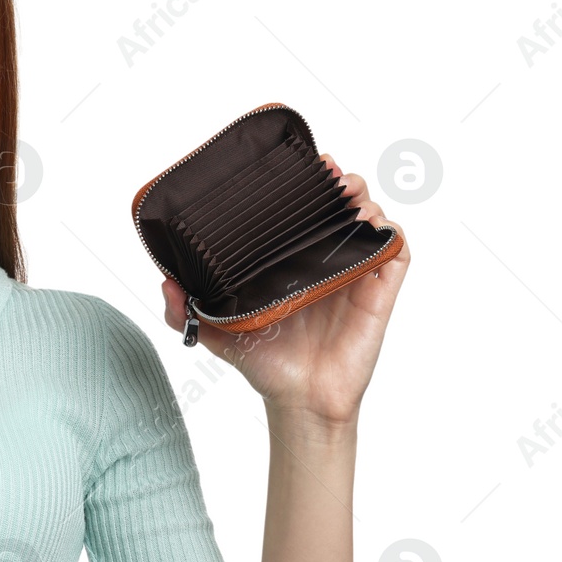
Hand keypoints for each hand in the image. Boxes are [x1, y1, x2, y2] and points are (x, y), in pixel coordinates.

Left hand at [160, 153, 410, 424]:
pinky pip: (396, 251)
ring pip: (371, 219)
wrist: (297, 399)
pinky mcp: (379, 290)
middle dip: (338, 180)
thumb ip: (184, 310)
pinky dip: (391, 232)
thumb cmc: (264, 361)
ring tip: (346, 194)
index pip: (303, 209)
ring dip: (363, 198)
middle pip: (341, 204)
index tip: (297, 162)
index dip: (305, 182)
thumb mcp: (216, 332)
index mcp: (291, 259)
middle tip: (325, 172)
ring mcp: (355, 272)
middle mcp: (325, 259)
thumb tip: (165, 282)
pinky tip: (371, 225)